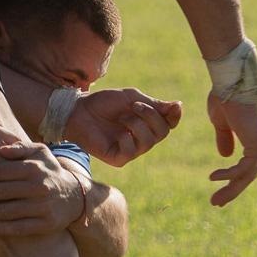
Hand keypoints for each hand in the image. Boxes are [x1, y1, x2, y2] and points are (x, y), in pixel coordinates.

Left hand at [0, 143, 88, 236]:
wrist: (77, 197)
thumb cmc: (49, 171)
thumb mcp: (40, 153)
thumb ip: (20, 148)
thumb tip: (0, 149)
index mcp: (34, 168)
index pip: (0, 171)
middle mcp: (39, 187)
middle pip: (1, 191)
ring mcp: (43, 207)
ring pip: (8, 211)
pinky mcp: (47, 224)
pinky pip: (20, 228)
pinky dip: (2, 229)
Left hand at [66, 88, 183, 167]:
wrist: (78, 110)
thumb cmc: (104, 103)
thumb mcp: (131, 98)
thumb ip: (153, 104)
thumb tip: (178, 106)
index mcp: (147, 122)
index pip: (169, 124)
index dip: (175, 116)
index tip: (175, 106)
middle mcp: (141, 138)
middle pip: (163, 133)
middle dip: (152, 117)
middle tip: (135, 106)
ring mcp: (130, 149)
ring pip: (149, 143)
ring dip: (138, 125)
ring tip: (122, 116)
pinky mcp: (117, 158)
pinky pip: (132, 152)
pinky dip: (127, 138)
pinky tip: (117, 132)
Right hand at [206, 93, 256, 206]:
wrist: (233, 83)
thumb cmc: (225, 96)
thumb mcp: (221, 122)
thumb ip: (225, 139)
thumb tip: (225, 156)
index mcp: (255, 137)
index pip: (246, 165)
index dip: (232, 179)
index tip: (215, 186)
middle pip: (248, 175)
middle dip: (232, 190)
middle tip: (217, 203)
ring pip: (247, 176)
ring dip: (231, 189)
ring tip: (215, 200)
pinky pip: (243, 168)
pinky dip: (228, 175)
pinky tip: (213, 177)